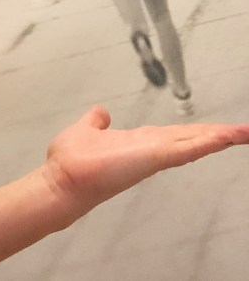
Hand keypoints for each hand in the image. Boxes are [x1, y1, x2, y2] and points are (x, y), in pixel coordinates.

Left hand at [40, 106, 248, 221]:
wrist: (62, 181)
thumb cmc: (72, 162)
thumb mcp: (86, 130)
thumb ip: (96, 122)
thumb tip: (102, 112)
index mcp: (139, 142)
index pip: (174, 135)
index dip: (196, 131)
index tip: (218, 128)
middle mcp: (150, 150)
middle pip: (190, 138)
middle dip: (217, 135)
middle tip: (244, 131)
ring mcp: (153, 155)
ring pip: (192, 143)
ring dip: (219, 137)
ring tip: (244, 132)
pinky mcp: (152, 159)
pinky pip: (184, 149)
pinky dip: (204, 143)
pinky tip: (223, 138)